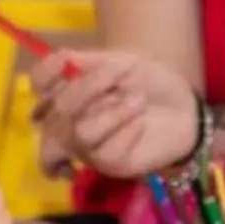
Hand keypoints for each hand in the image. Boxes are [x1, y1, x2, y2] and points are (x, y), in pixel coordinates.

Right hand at [37, 50, 201, 178]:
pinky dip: (126, 129)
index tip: (64, 61)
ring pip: (80, 134)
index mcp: (70, 95)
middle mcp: (71, 124)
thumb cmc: (152, 84)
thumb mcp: (122, 62)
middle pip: (55, 113)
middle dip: (85, 89)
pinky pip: (106, 151)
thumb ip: (89, 62)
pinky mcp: (111, 165)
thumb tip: (60, 58)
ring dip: (110, 112)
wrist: (186, 106)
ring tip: (137, 101)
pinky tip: (141, 122)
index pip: (38, 87)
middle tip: (118, 73)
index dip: (44, 75)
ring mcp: (89, 148)